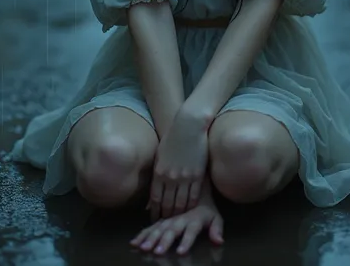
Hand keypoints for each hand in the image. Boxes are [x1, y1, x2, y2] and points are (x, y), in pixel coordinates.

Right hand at [131, 183, 223, 254]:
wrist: (191, 172)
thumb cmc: (205, 200)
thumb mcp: (215, 214)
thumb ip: (216, 228)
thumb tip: (219, 242)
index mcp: (194, 217)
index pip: (191, 230)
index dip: (187, 241)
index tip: (180, 252)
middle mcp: (180, 215)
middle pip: (172, 229)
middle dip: (165, 241)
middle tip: (158, 252)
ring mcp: (168, 214)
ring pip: (159, 226)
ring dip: (151, 237)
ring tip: (144, 248)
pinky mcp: (160, 215)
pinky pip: (150, 224)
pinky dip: (143, 233)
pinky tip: (135, 243)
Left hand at [148, 106, 209, 220]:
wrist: (189, 126)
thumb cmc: (172, 138)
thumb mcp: (159, 155)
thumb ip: (156, 174)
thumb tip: (152, 193)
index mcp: (159, 172)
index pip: (155, 199)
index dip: (155, 212)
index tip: (155, 219)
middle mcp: (171, 177)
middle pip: (168, 204)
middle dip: (166, 216)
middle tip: (166, 224)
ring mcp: (185, 177)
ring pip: (181, 203)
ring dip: (178, 213)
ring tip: (178, 219)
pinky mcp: (198, 175)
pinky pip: (194, 196)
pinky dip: (191, 205)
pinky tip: (190, 210)